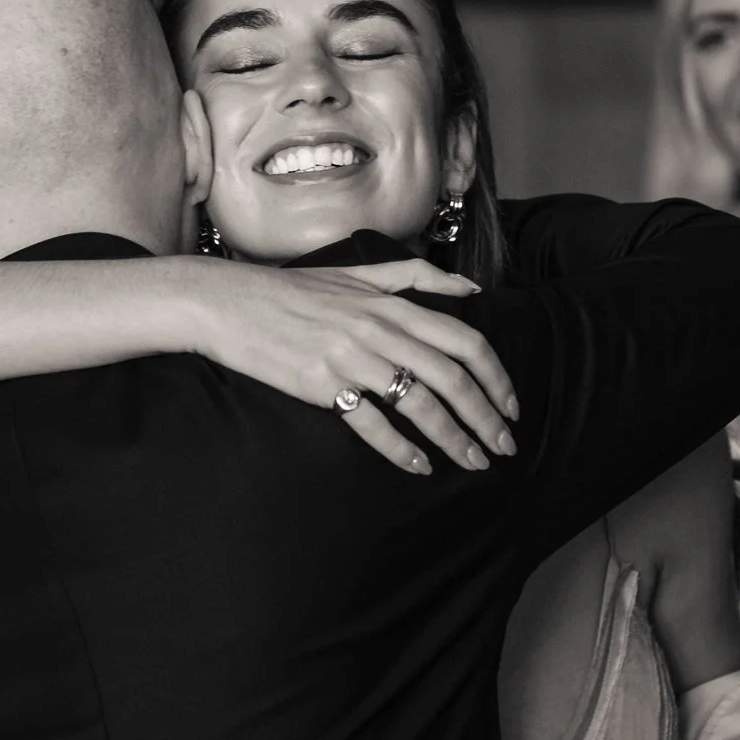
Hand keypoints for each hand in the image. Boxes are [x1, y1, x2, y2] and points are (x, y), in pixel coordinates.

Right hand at [184, 258, 520, 475]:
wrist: (228, 302)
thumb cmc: (292, 290)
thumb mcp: (358, 272)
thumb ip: (416, 277)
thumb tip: (470, 287)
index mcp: (392, 303)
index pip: (465, 340)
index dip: (497, 377)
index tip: (511, 406)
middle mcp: (379, 329)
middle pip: (452, 378)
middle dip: (486, 417)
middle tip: (505, 447)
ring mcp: (351, 358)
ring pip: (420, 404)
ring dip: (454, 438)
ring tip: (473, 463)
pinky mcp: (322, 384)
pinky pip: (372, 423)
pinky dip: (401, 449)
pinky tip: (419, 467)